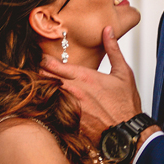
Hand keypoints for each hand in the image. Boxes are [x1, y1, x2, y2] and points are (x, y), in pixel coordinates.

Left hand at [41, 26, 141, 143]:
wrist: (128, 132)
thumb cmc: (126, 105)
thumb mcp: (123, 73)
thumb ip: (113, 50)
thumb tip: (108, 31)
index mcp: (85, 78)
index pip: (54, 65)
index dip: (43, 60)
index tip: (41, 58)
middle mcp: (74, 92)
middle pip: (44, 79)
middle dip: (39, 74)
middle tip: (35, 71)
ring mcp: (70, 108)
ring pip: (45, 95)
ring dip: (41, 90)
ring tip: (37, 87)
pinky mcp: (69, 122)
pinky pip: (52, 112)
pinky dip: (48, 107)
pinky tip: (46, 106)